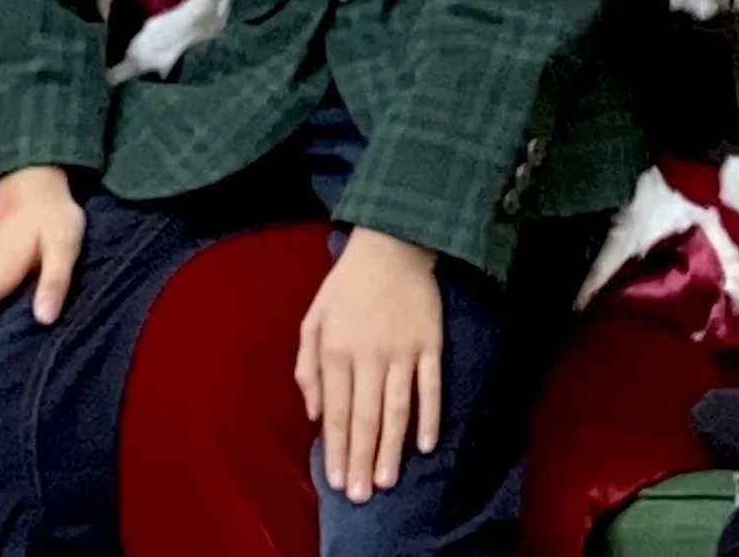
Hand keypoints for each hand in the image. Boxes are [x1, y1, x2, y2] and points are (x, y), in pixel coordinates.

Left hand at [298, 228, 442, 502]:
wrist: (392, 243)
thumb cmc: (347, 285)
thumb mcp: (312, 319)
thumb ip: (307, 368)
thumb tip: (314, 414)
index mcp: (336, 351)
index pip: (335, 413)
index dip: (336, 450)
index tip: (336, 481)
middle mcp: (369, 356)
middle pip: (365, 418)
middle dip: (361, 459)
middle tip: (361, 495)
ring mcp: (403, 351)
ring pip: (397, 409)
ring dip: (392, 448)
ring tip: (387, 480)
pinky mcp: (431, 343)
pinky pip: (431, 386)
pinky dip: (429, 416)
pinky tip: (426, 444)